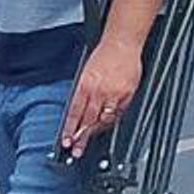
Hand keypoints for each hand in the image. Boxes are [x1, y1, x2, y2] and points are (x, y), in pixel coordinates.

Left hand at [60, 36, 142, 155]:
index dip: (70, 129)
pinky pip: (118, 113)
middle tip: (77, 150)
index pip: (75, 112)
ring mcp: (114, 94)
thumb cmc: (104, 55)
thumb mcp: (86, 72)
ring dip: (96, 131)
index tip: (66, 141)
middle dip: (81, 137)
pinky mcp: (127, 94)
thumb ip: (82, 93)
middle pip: (88, 120)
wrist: (123, 43)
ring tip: (90, 140)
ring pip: (104, 119)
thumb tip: (77, 113)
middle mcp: (99, 91)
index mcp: (85, 85)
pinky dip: (112, 119)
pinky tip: (107, 124)